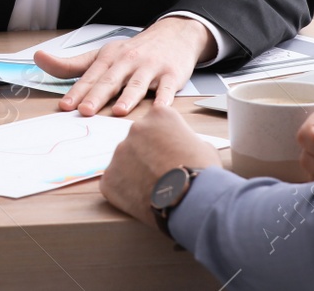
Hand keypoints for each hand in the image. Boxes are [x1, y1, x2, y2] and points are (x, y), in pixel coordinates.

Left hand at [34, 16, 213, 115]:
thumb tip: (40, 59)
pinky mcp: (172, 75)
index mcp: (109, 58)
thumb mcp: (102, 55)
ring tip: (119, 111)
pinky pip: (168, 89)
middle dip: (97, 96)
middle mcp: (128, 61)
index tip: (65, 105)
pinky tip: (160, 110)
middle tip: (85, 110)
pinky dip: (164, 99)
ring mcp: (150, 67)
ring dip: (128, 97)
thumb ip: (72, 64)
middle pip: (110, 80)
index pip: (89, 76)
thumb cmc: (134, 51)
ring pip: (137, 84)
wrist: (173, 35)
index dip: (76, 91)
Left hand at [101, 105, 218, 229]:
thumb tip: (182, 149)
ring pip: (125, 160)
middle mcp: (136, 128)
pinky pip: (115, 182)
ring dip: (135, 171)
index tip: (170, 153)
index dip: (165, 140)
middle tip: (161, 172)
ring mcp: (120, 151)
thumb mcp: (203, 146)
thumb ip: (185, 141)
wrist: (192, 198)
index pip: (156, 122)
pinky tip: (142, 199)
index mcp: (159, 115)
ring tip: (154, 188)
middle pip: (138, 139)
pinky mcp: (110, 177)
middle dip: (147, 154)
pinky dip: (125, 191)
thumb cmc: (202, 172)